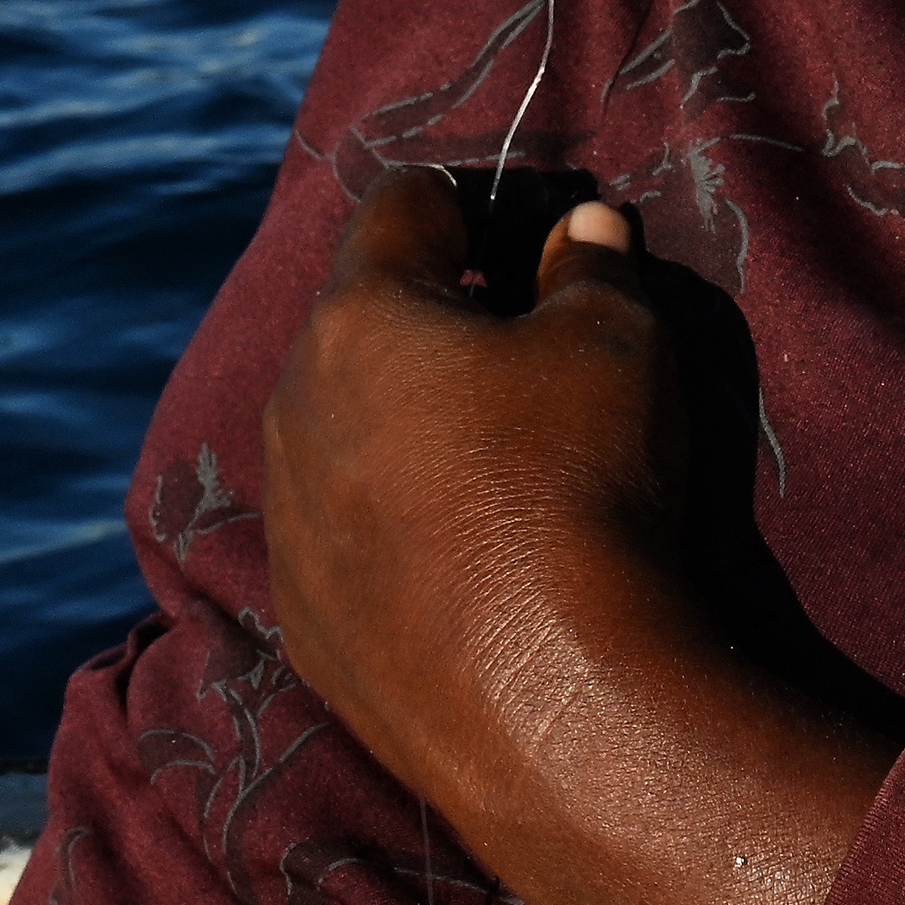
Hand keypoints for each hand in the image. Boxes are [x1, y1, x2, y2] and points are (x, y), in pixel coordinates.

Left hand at [261, 167, 897, 904]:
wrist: (549, 700)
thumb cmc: (581, 485)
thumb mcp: (619, 346)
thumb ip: (592, 267)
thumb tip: (582, 226)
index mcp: (359, 316)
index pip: (405, 206)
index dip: (475, 204)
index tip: (534, 240)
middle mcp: (293, 405)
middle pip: (359, 320)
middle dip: (434, 318)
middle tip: (525, 353)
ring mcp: (286, 518)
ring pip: (337, 431)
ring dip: (402, 425)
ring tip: (497, 465)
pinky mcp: (300, 616)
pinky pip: (338, 536)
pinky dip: (390, 526)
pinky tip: (466, 561)